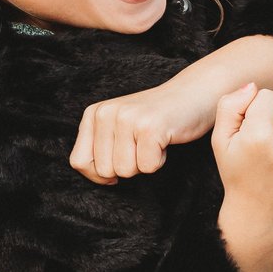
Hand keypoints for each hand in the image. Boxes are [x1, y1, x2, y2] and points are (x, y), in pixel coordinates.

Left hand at [70, 78, 219, 183]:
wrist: (193, 93)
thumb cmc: (156, 118)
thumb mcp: (118, 127)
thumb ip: (99, 147)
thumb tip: (99, 177)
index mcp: (94, 113)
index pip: (79, 162)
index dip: (99, 173)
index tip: (120, 161)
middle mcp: (106, 113)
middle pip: (104, 171)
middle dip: (127, 166)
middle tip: (142, 144)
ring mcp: (128, 119)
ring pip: (125, 171)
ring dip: (144, 163)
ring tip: (153, 140)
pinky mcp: (150, 128)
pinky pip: (147, 167)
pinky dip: (159, 160)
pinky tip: (164, 139)